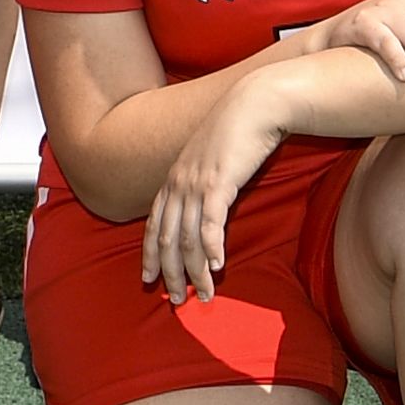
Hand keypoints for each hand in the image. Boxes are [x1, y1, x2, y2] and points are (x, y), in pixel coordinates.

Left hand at [144, 88, 288, 298]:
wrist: (255, 103)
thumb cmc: (238, 130)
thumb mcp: (211, 158)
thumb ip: (203, 181)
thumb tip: (205, 204)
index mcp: (174, 178)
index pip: (154, 225)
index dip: (149, 254)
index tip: (148, 279)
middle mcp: (179, 183)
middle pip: (167, 239)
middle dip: (170, 273)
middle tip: (177, 301)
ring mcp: (196, 183)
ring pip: (188, 238)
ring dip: (194, 271)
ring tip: (204, 295)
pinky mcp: (220, 183)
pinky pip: (211, 223)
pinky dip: (212, 249)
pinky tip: (217, 267)